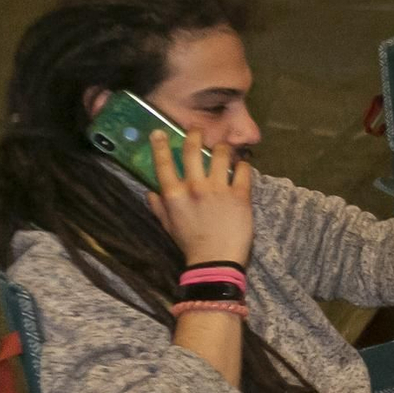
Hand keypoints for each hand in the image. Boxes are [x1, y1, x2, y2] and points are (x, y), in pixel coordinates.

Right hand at [147, 128, 253, 263]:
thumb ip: (159, 207)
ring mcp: (219, 189)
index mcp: (174, 195)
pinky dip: (243, 164)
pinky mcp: (240, 195)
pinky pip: (243, 170)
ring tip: (225, 148)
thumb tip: (150, 192)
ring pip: (221, 155)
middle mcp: (195, 187)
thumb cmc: (190, 244)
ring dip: (223, 148)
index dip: (160, 145)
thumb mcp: (168, 226)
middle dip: (195, 135)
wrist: (215, 261)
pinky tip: (243, 164)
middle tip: (198, 130)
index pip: (163, 163)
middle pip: (193, 151)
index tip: (159, 132)